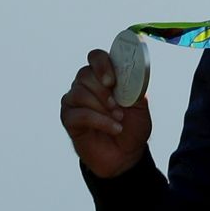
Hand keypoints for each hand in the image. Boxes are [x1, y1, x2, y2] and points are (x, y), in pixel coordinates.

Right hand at [60, 49, 151, 177]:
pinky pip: (79, 113)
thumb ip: (135, 87)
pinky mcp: (68, 118)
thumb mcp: (141, 105)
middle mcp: (86, 84)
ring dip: (103, 107)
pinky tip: (114, 128)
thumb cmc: (132, 126)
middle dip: (104, 91)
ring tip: (119, 119)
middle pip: (85, 74)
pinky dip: (99, 121)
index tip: (112, 80)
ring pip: (80, 93)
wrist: (126, 154)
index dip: (102, 64)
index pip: (96, 57)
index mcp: (104, 76)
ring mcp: (74, 100)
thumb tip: (131, 75)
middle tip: (118, 106)